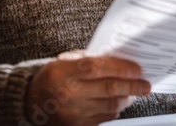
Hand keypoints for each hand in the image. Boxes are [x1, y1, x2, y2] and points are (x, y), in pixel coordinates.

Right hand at [26, 51, 150, 124]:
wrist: (30, 103)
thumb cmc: (50, 77)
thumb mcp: (63, 60)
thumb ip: (87, 58)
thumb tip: (115, 58)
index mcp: (65, 73)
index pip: (98, 68)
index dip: (120, 67)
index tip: (136, 68)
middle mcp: (70, 94)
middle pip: (109, 89)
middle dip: (132, 85)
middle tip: (145, 84)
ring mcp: (74, 113)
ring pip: (110, 106)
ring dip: (126, 98)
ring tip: (134, 92)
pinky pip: (104, 119)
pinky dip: (115, 110)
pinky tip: (120, 102)